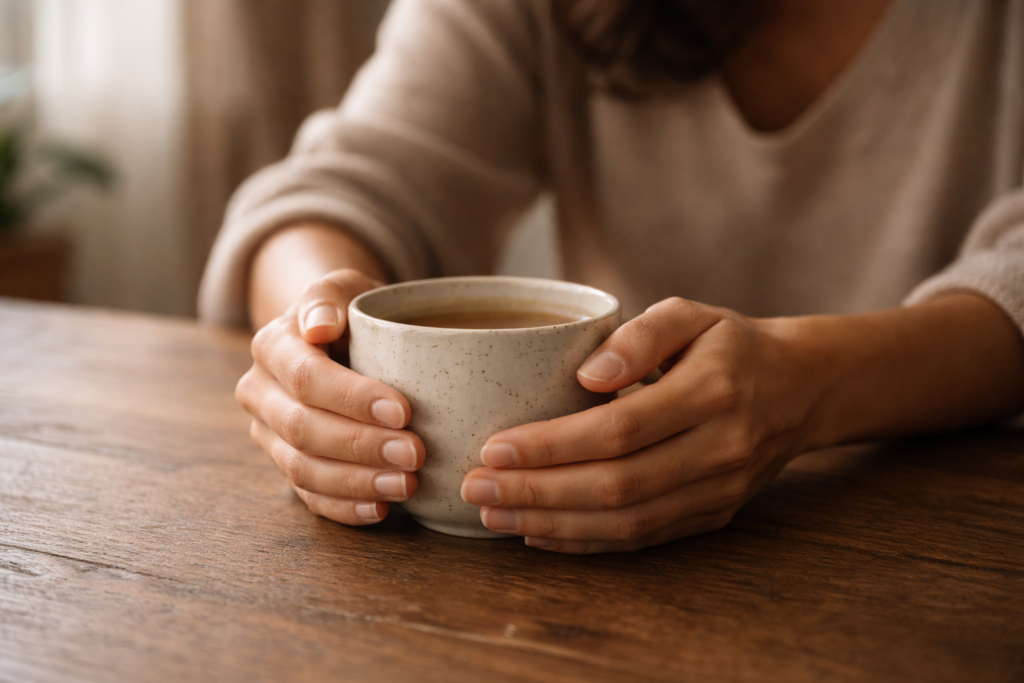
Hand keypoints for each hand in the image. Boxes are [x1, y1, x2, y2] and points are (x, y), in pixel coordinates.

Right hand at [236, 269, 424, 524]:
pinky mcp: (288, 467)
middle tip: (415, 455)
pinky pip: (310, 497)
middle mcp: (261, 394)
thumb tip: (318, 326)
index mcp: (272, 347)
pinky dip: (345, 508)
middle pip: (304, 430)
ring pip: (303, 470)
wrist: (336, 338)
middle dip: (361, 446)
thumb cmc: (352, 312)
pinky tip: (382, 508)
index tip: (404, 411)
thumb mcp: (346, 287)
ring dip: (357, 482)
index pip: (307, 378)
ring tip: (407, 485)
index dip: (353, 399)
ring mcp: (270, 436)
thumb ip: (329, 296)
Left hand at [460, 297, 821, 553]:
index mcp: (713, 391)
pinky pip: (642, 538)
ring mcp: (719, 491)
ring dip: (552, 524)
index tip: (494, 446)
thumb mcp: (693, 314)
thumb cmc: (732, 344)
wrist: (802, 389)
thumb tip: (588, 374)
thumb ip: (642, 334)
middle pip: (616, 486)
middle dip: (537, 492)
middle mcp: (720, 449)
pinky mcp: (713, 516)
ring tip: (492, 514)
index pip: (620, 429)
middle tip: (475, 488)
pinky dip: (585, 543)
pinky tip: (538, 533)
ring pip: (626, 523)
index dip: (553, 445)